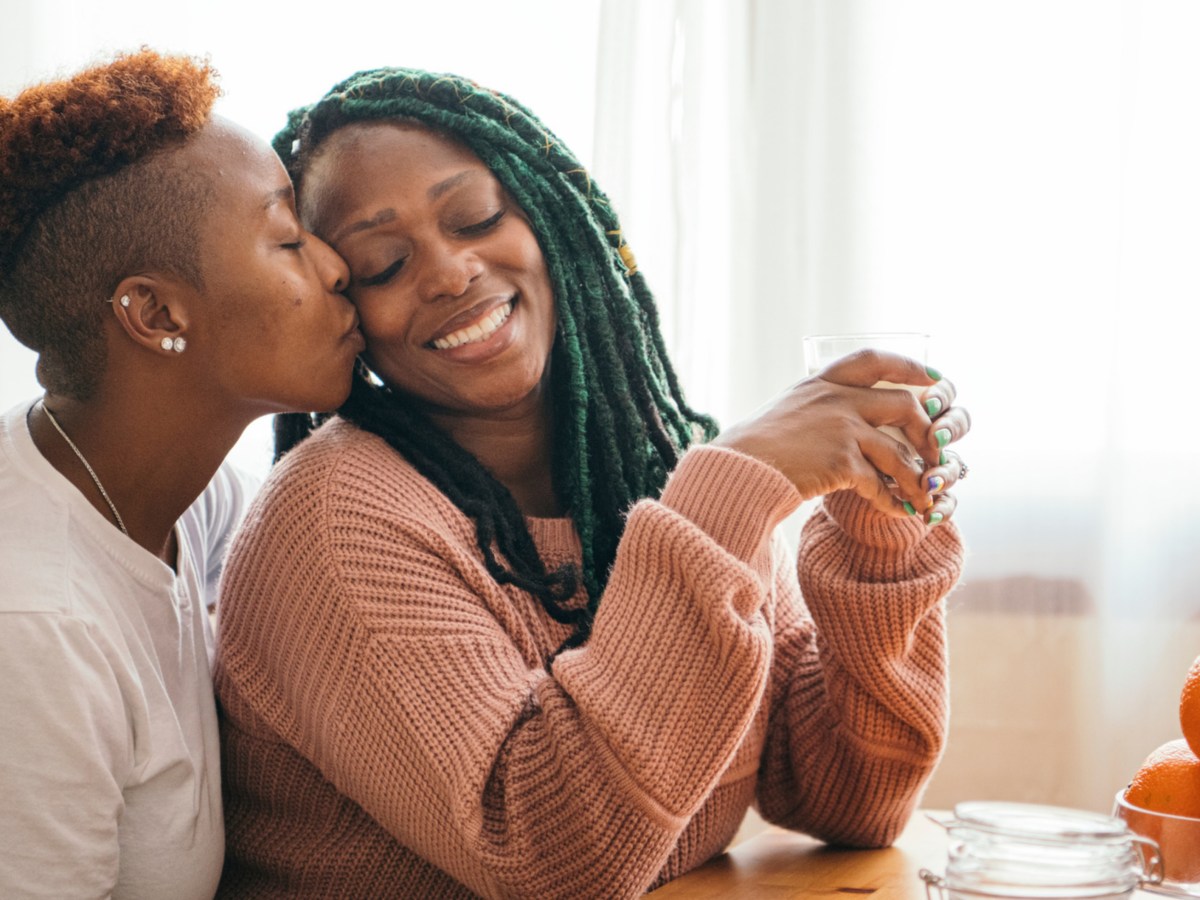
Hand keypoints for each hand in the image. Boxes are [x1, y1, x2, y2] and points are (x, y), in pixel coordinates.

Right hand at [713, 349, 969, 518]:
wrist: (737, 472)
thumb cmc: (754, 448)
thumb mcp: (786, 410)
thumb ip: (817, 407)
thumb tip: (847, 415)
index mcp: (821, 383)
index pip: (874, 361)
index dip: (910, 366)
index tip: (935, 378)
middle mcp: (834, 400)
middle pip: (903, 404)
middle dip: (926, 430)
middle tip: (936, 450)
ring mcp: (840, 429)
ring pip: (898, 450)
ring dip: (916, 476)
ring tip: (924, 495)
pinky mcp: (841, 462)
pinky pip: (881, 483)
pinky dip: (893, 500)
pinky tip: (898, 510)